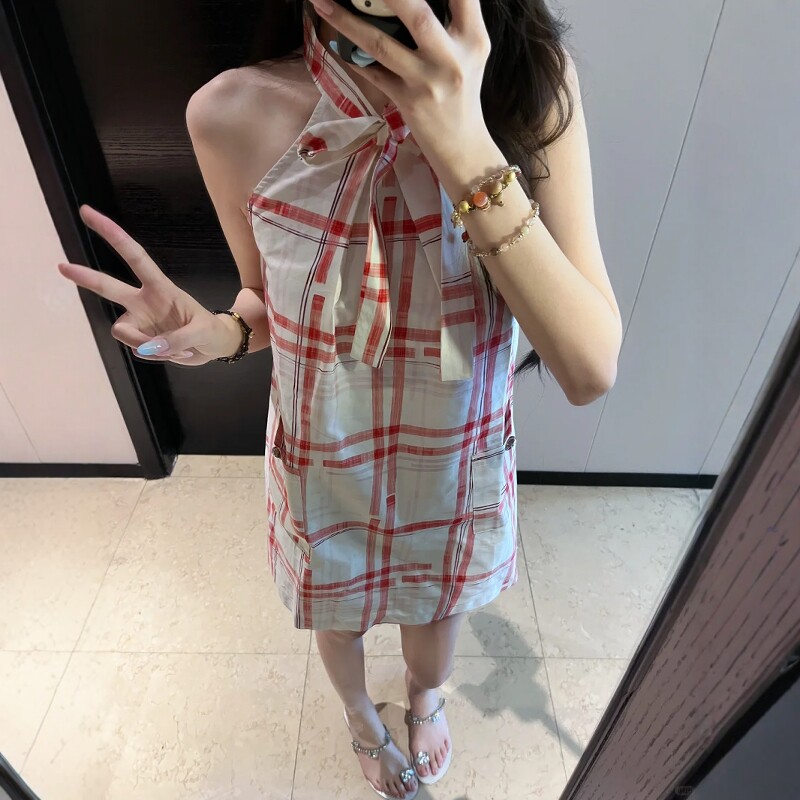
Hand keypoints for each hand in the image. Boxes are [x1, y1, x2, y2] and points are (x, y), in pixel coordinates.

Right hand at [58, 204, 238, 365]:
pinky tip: (173, 352)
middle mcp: (144, 302)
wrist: (215, 346)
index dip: (114, 236)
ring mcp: (141, 321)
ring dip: (146, 345)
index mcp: (160, 287)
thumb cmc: (210, 330)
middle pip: (109, 287)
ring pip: (123, 333)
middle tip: (62, 266)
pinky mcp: (141, 341)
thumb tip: (147, 348)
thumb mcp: (202, 332)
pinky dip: (155, 356)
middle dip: (85, 276)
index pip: (135, 257)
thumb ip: (176, 339)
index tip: (88, 214)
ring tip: (176, 348)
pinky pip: (138, 351)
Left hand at [310, 0, 490, 157]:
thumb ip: (454, 20)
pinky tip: (333, 40)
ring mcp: (425, 82)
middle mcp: (451, 59)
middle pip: (417, 15)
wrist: (461, 145)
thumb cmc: (462, 90)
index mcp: (473, 39)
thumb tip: (408, 0)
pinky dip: (351, 55)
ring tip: (322, 1)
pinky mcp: (406, 101)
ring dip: (347, 21)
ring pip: (381, 45)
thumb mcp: (470, 52)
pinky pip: (372, 73)